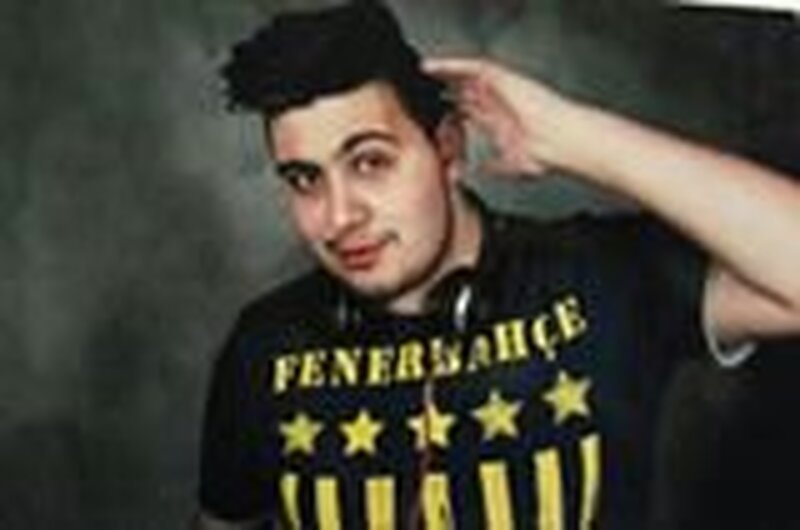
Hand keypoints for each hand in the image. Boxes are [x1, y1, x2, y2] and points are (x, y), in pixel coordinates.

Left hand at [424, 57, 568, 176]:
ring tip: (425, 70)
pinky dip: (456, 65)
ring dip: (447, 73)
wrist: (558, 142)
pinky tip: (438, 67)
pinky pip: (475, 67)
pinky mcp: (504, 79)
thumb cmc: (543, 156)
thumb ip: (492, 168)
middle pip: (465, 91)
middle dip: (445, 89)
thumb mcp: (510, 166)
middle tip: (421, 88)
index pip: (469, 113)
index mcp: (497, 122)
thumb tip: (475, 175)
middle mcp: (497, 104)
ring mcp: (501, 90)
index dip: (449, 111)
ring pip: (468, 76)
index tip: (429, 114)